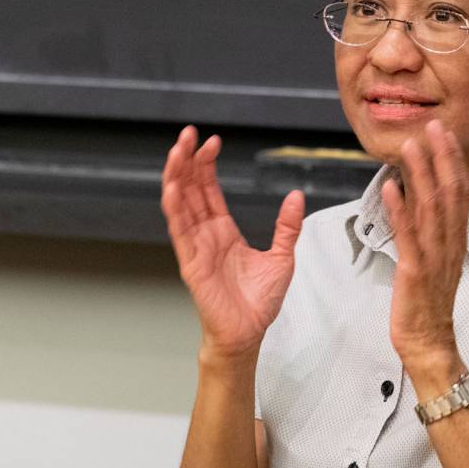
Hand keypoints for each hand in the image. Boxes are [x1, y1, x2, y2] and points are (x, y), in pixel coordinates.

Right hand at [161, 126, 304, 362]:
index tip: (211, 142)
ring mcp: (196, 247)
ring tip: (176, 151)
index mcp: (223, 231)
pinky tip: (172, 188)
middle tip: (187, 134)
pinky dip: (174, 209)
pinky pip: (180, 232)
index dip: (207, 166)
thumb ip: (286, 226)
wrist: (248, 333)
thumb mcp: (282, 257)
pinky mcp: (191, 263)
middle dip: (187, 161)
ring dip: (176, 177)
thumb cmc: (259, 302)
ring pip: (180, 205)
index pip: (209, 191)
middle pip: (191, 190)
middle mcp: (205, 235)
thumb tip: (296, 195)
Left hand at [380, 121, 468, 389]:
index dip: (453, 160)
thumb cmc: (427, 304)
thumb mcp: (435, 261)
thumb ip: (432, 232)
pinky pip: (408, 236)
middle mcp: (450, 243)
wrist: (429, 343)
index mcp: (455, 240)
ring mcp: (435, 257)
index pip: (460, 192)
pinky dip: (400, 209)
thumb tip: (422, 202)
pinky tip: (391, 187)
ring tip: (410, 146)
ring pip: (432, 208)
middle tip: (434, 125)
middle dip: (442, 156)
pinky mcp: (415, 271)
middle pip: (451, 192)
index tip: (444, 133)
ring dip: (421, 174)